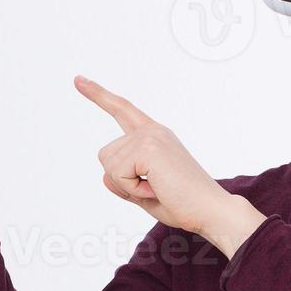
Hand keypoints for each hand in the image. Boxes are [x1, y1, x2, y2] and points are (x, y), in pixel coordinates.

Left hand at [75, 76, 264, 256]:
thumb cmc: (185, 205)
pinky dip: (133, 189)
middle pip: (106, 155)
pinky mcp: (148, 148)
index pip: (122, 110)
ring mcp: (151, 137)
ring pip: (110, 165)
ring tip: (160, 188)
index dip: (99, 95)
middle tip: (157, 189)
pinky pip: (118, 174)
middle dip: (123, 181)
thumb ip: (124, 185)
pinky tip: (157, 188)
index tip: (78, 80)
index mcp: (155, 137)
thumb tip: (105, 176)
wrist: (211, 210)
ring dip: (129, 186)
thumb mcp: (146, 195)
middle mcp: (152, 132)